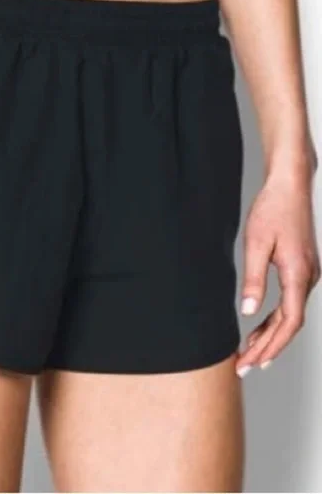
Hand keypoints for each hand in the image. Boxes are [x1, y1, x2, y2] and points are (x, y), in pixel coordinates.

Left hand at [236, 170, 319, 376]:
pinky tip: (260, 326)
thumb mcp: (256, 244)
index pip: (288, 323)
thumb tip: (248, 312)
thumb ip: (253, 280)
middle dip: (267, 348)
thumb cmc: (272, 211)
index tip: (252, 361)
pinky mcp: (302, 269)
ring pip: (291, 315)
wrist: (290, 187)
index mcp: (299, 275)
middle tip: (245, 365)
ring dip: (271, 335)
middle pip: (290, 325)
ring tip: (250, 351)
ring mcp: (308, 274)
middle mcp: (309, 278)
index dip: (270, 346)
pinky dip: (275, 319)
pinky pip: (291, 302)